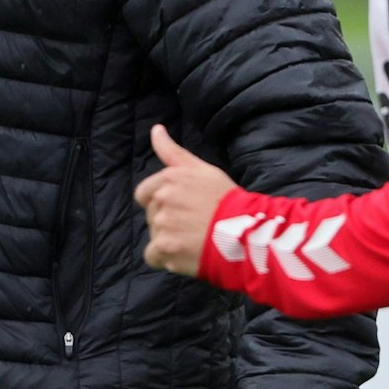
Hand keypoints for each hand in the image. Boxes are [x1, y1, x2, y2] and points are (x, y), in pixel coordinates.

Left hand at [134, 124, 237, 278]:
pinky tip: (183, 255)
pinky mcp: (165, 248)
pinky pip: (152, 256)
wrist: (244, 232)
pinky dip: (164, 259)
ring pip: (154, 235)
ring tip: (193, 240)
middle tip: (192, 225)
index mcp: (168, 179)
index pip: (144, 194)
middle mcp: (161, 199)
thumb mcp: (202, 169)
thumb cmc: (226, 199)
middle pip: (151, 215)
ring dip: (168, 240)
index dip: (160, 203)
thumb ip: (173, 151)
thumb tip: (156, 129)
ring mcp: (162, 224)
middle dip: (167, 221)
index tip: (181, 209)